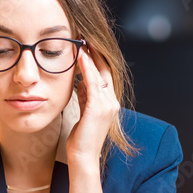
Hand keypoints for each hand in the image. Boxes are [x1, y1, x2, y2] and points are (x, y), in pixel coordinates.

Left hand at [67, 46, 119, 166]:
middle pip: (105, 71)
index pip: (104, 76)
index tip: (88, 45)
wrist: (83, 157)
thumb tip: (80, 82)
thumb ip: (85, 97)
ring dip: (91, 56)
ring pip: (100, 74)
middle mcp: (112, 102)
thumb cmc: (81, 138)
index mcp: (109, 103)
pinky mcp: (99, 108)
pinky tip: (81, 56)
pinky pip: (93, 82)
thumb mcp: (84, 113)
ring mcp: (108, 105)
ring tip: (83, 41)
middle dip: (96, 53)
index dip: (97, 60)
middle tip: (86, 36)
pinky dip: (87, 68)